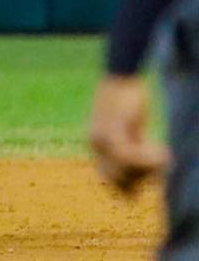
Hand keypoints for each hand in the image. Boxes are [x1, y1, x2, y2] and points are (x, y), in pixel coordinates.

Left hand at [89, 75, 168, 194]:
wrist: (120, 75)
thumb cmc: (127, 98)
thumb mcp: (129, 125)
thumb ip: (131, 143)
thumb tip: (140, 164)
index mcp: (96, 144)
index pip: (108, 178)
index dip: (129, 185)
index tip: (148, 181)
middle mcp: (95, 144)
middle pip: (117, 179)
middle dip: (140, 179)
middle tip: (159, 167)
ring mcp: (102, 139)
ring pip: (126, 170)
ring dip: (148, 168)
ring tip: (164, 156)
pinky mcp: (112, 131)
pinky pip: (129, 157)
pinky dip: (148, 158)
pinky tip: (163, 151)